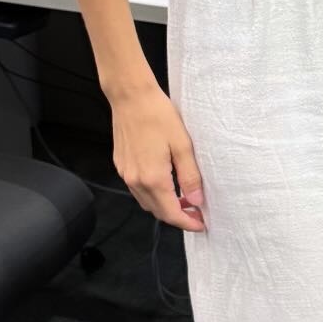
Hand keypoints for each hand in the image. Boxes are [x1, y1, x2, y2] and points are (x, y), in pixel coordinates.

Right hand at [110, 83, 204, 231]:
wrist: (131, 97)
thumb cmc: (158, 115)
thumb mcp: (183, 145)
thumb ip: (190, 176)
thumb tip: (196, 202)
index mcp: (153, 178)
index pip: (171, 213)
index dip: (187, 222)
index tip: (201, 224)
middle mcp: (135, 181)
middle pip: (157, 212)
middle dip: (177, 217)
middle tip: (196, 213)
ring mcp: (126, 174)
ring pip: (146, 202)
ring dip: (164, 207)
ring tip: (184, 200)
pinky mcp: (121, 165)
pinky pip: (138, 189)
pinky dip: (153, 194)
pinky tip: (166, 184)